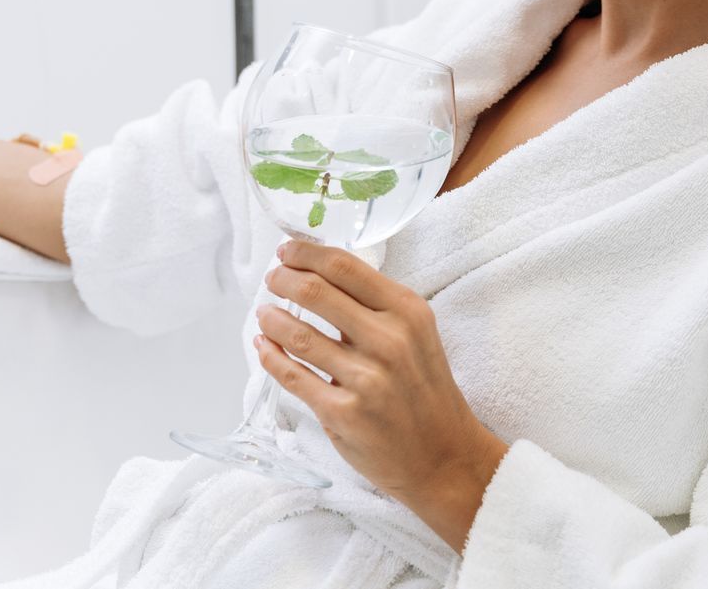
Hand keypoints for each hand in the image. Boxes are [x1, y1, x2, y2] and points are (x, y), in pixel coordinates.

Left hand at [257, 240, 509, 548]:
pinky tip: (264, 346)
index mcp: (407, 311)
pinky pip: (292, 377)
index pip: (344, 266)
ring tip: (264, 313)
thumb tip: (318, 274)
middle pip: (314, 292)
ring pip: (297, 335)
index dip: (305, 253)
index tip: (286, 250)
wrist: (444, 457)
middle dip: (282, 280)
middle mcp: (389, 341)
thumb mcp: (416, 334)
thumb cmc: (424, 390)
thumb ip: (374, 306)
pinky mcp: (343, 413)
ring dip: (271, 318)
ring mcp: (366, 379)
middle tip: (272, 279)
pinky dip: (270, 356)